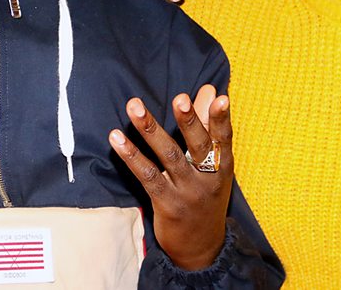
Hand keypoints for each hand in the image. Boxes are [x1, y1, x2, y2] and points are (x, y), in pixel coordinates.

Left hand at [109, 86, 231, 270]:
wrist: (201, 249)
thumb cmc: (205, 197)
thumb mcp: (213, 166)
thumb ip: (206, 126)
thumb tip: (208, 90)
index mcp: (222, 167)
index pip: (223, 139)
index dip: (221, 118)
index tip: (219, 97)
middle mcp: (208, 179)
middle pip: (198, 146)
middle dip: (189, 121)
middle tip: (180, 98)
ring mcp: (187, 192)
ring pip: (169, 157)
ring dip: (150, 130)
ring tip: (135, 107)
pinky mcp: (167, 204)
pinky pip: (147, 176)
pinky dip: (131, 155)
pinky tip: (117, 139)